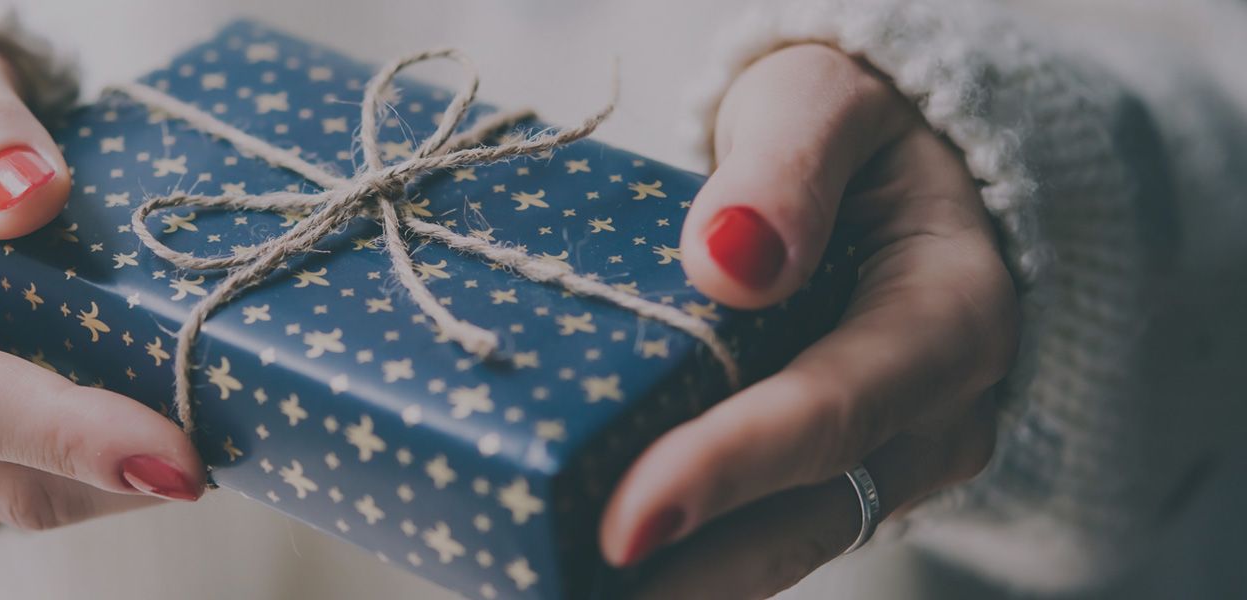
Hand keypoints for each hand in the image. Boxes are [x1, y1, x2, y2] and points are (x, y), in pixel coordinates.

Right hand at [0, 42, 204, 528]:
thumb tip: (26, 197)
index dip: (67, 433)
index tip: (175, 455)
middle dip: (120, 473)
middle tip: (234, 447)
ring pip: (19, 495)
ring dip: (123, 482)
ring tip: (217, 431)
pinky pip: (26, 481)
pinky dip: (102, 466)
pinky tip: (167, 421)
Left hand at [599, 45, 1018, 596]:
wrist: (887, 171)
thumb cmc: (852, 133)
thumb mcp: (825, 102)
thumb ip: (786, 168)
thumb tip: (730, 263)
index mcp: (951, 316)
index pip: (832, 409)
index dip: (729, 468)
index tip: (628, 522)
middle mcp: (937, 414)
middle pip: (808, 514)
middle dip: (695, 573)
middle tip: (577, 592)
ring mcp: (893, 458)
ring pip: (787, 543)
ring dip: (688, 582)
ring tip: (573, 592)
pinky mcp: (844, 476)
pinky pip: (767, 528)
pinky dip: (693, 555)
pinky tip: (604, 575)